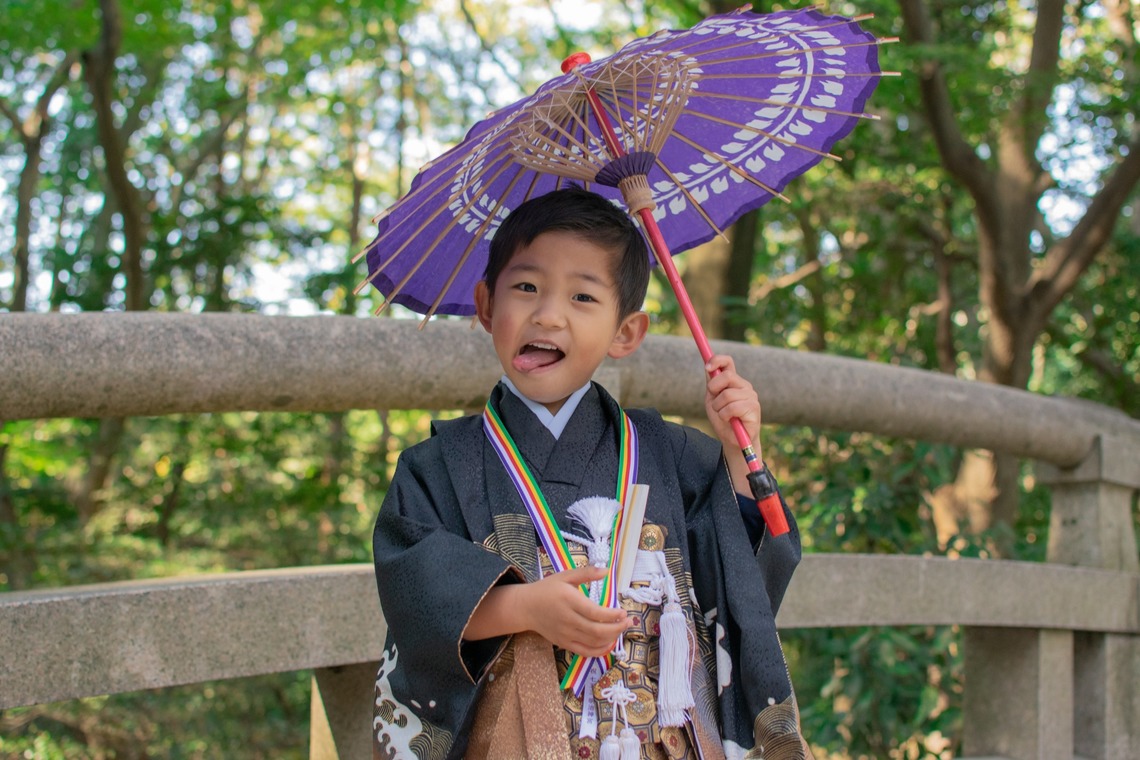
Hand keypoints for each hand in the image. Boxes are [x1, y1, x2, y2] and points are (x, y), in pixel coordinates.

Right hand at [518, 565, 632, 657]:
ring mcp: (565, 634)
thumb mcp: (566, 576)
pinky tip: (609, 643)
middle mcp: (567, 620)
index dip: (612, 615)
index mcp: (569, 601)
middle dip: (617, 628)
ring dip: (612, 638)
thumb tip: (607, 571)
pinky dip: (600, 650)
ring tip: (621, 629)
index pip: (595, 613)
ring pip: (593, 642)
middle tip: (628, 622)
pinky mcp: (564, 643)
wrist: (527, 607)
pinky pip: (585, 651)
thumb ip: (587, 573)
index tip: (623, 612)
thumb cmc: (548, 589)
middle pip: (597, 631)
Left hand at [704, 354, 761, 492]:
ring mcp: (751, 396)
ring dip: (719, 408)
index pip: (728, 362)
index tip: (707, 367)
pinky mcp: (754, 408)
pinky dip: (725, 415)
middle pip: (727, 376)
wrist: (733, 440)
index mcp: (734, 382)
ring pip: (727, 394)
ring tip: (723, 415)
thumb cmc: (723, 420)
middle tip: (714, 402)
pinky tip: (729, 420)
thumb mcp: (713, 400)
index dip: (717, 360)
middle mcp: (744, 386)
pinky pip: (732, 407)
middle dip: (714, 389)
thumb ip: (712, 384)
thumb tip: (708, 367)